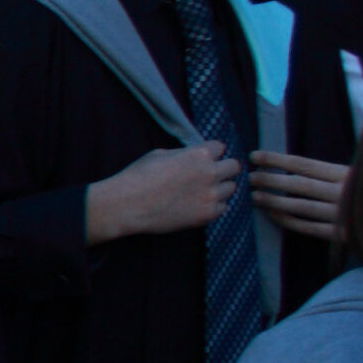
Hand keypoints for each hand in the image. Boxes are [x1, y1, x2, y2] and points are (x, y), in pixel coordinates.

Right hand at [87, 141, 238, 241]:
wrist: (127, 205)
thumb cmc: (139, 176)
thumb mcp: (160, 154)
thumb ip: (184, 155)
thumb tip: (193, 158)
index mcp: (199, 155)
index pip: (221, 147)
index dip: (210, 152)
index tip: (202, 159)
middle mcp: (211, 173)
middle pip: (234, 167)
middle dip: (222, 169)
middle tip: (208, 175)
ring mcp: (211, 195)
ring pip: (231, 188)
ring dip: (219, 188)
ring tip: (202, 192)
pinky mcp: (207, 214)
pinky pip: (222, 207)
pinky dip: (213, 205)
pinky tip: (197, 205)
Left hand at [246, 150, 346, 242]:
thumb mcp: (356, 174)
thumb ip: (332, 171)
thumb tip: (292, 164)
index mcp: (346, 174)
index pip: (304, 165)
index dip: (276, 160)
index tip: (254, 156)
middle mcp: (344, 193)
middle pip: (301, 185)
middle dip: (271, 180)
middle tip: (249, 178)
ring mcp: (342, 215)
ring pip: (302, 207)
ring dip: (275, 201)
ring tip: (254, 196)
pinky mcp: (342, 234)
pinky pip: (310, 228)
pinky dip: (289, 221)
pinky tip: (272, 214)